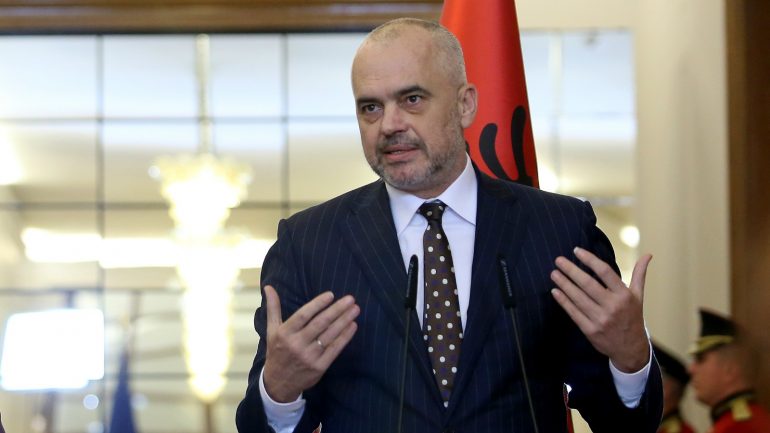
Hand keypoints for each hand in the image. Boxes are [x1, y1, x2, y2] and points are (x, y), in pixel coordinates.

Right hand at [262, 285, 359, 401]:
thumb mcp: (272, 330)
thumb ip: (273, 308)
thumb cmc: (277, 351)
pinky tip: (353, 326)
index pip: (303, 315)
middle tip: (350, 299)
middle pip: (320, 324)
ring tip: (355, 309)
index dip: (317, 304)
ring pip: (329, 335)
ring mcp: (309, 356)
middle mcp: (296, 344)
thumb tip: (268, 286)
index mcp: (284, 334)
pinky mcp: (319, 367)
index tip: (331, 294)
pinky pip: (334, 349)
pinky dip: (345, 337)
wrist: (278, 383)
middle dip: (337, 310)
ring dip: (344, 321)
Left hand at [550, 247, 651, 372]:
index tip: (576, 251)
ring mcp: (601, 319)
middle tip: (558, 260)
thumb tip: (648, 255)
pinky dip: (563, 301)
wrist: (631, 349)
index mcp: (624, 295)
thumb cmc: (633, 317)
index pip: (605, 272)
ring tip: (554, 273)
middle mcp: (613, 306)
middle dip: (571, 270)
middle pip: (588, 284)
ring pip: (578, 298)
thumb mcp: (638, 296)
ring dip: (564, 284)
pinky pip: (574, 313)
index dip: (590, 259)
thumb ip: (639, 274)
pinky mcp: (590, 330)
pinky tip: (555, 291)